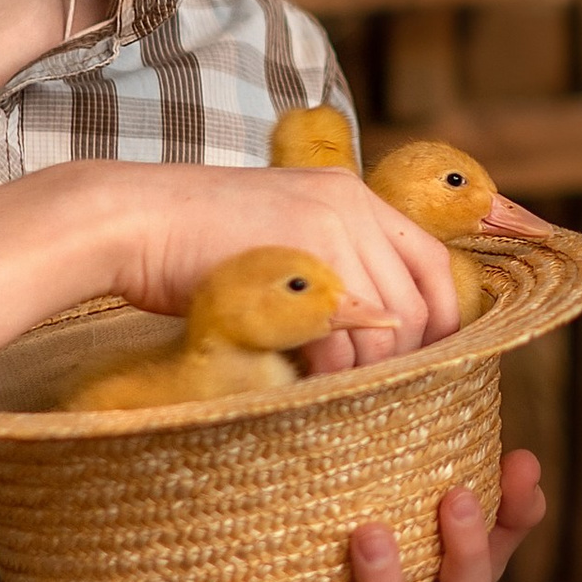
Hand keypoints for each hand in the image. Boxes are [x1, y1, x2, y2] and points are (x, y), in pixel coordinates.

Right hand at [95, 159, 461, 358]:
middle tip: (377, 386)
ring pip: (382, 324)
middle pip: (414, 301)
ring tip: (334, 386)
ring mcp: (327, 228)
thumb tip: (375, 327)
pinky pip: (339, 333)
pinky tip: (308, 378)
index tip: (435, 354)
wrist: (135, 216)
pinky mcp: (298, 258)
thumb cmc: (197, 239)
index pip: (433, 261)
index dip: (445, 316)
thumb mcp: (282, 232)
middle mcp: (351, 204)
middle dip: (405, 356)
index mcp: (353, 194)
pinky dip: (331, 368)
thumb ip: (332, 262)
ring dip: (363, 369)